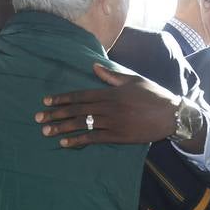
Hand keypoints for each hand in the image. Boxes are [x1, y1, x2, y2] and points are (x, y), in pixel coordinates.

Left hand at [37, 64, 200, 148]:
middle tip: (38, 118)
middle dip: (56, 113)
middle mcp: (108, 107)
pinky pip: (94, 138)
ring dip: (62, 127)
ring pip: (82, 124)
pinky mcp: (118, 136)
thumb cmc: (153, 95)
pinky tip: (65, 143)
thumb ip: (111, 75)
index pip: (81, 95)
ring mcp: (112, 122)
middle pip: (77, 110)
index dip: (62, 98)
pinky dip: (78, 140)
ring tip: (46, 131)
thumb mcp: (132, 80)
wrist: (171, 115)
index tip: (46, 101)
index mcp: (110, 92)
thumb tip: (94, 66)